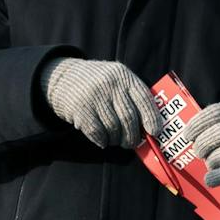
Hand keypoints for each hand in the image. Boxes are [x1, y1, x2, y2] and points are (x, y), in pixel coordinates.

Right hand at [43, 58, 158, 148]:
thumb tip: (150, 128)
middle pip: (129, 118)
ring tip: (117, 140)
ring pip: (113, 128)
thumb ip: (132, 97)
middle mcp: (110, 84)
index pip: (144, 99)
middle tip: (132, 143)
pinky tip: (103, 140)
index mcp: (124, 76)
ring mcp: (94, 96)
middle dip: (133, 136)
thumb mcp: (117, 79)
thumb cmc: (99, 84)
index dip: (152, 118)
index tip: (155, 132)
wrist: (63, 78)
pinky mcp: (81, 109)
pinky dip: (103, 140)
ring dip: (117, 140)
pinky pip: (97, 132)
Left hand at [191, 101, 219, 186]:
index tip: (188, 135)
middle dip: (201, 146)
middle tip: (199, 152)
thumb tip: (192, 139)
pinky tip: (210, 179)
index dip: (195, 126)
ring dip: (209, 162)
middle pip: (215, 136)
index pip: (212, 113)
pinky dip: (217, 177)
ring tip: (209, 164)